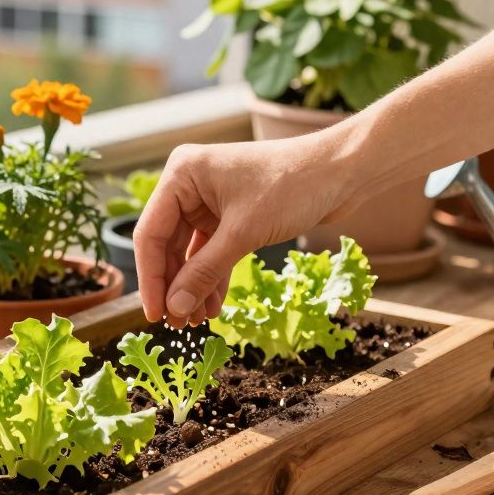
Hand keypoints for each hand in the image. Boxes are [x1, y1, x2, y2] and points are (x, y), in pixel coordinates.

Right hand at [134, 129, 359, 327]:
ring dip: (193, 286)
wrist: (343, 171)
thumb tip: (175, 308)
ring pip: (190, 252)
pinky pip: (212, 251)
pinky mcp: (232, 214)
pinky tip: (213, 305)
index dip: (151, 278)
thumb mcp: (243, 233)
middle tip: (176, 323)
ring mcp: (210, 200)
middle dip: (174, 285)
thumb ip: (204, 271)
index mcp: (182, 174)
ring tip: (195, 321)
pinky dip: (213, 277)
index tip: (153, 314)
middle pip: (168, 245)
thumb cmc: (292, 185)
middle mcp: (190, 185)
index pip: (150, 233)